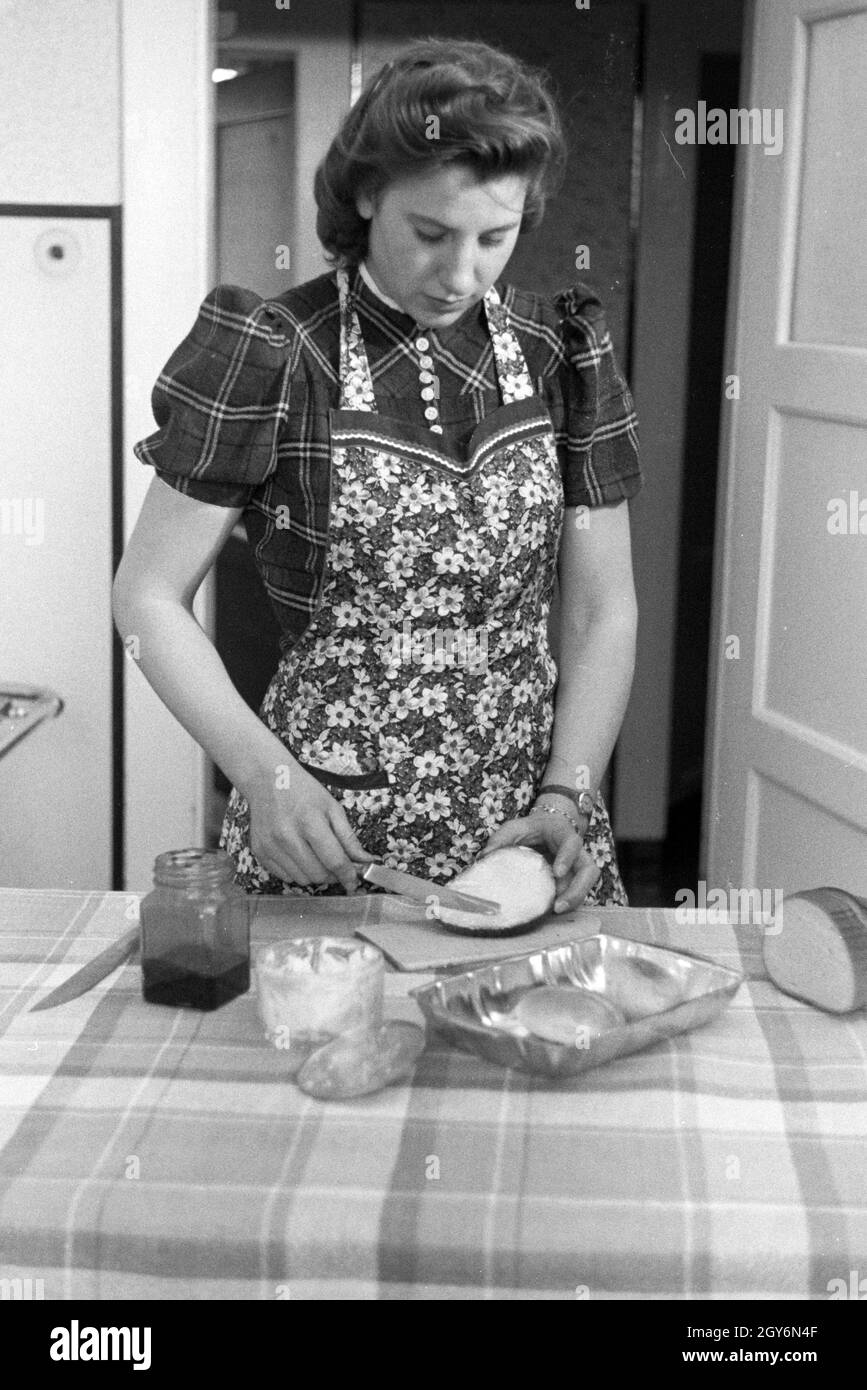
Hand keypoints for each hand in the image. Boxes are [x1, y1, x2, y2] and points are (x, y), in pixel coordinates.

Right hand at [244, 759, 376, 892]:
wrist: (268, 779)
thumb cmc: (303, 791)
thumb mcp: (332, 808)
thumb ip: (349, 838)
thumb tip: (366, 861)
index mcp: (309, 822)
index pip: (334, 861)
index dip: (348, 875)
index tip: (354, 881)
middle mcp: (287, 837)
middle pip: (318, 875)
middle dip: (332, 875)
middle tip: (336, 866)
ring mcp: (270, 846)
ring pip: (301, 880)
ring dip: (314, 875)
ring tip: (317, 857)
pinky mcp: (259, 851)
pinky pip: (284, 877)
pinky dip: (297, 872)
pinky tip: (299, 855)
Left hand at [477, 808, 600, 912]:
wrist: (545, 829)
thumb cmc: (531, 829)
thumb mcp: (515, 828)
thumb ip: (501, 839)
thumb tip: (484, 857)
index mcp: (563, 834)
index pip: (572, 844)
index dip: (567, 857)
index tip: (557, 872)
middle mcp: (577, 852)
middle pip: (589, 870)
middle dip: (577, 890)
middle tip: (559, 905)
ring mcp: (577, 867)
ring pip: (586, 885)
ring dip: (573, 900)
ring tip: (555, 912)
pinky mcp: (573, 880)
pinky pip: (577, 894)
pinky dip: (567, 904)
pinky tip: (551, 912)